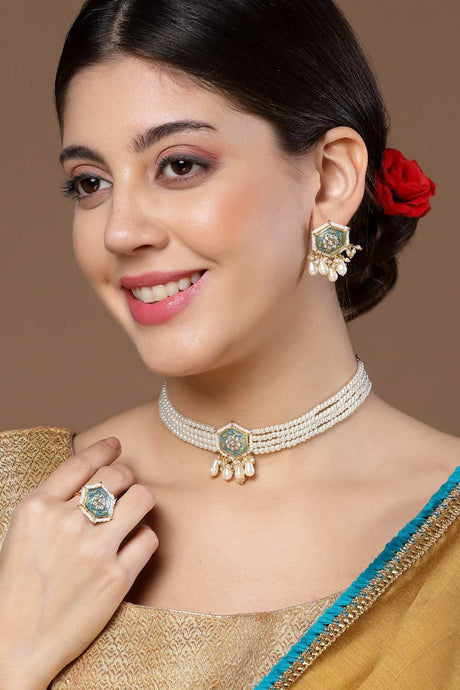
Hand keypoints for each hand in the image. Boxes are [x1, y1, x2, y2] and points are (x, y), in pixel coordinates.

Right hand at [0, 437, 157, 686]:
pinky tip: (132, 546)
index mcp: (37, 508)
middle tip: (123, 489)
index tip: (116, 444)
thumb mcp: (22, 534)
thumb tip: (93, 478)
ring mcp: (93, 550)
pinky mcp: (117, 577)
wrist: (13, 646)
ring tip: (134, 512)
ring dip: (140, 501)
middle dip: (125, 478)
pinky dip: (144, 538)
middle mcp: (66, 522)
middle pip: (116, 476)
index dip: (104, 449)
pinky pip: (149, 538)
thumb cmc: (16, 589)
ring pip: (141, 498)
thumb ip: (54, 504)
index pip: (81, 462)